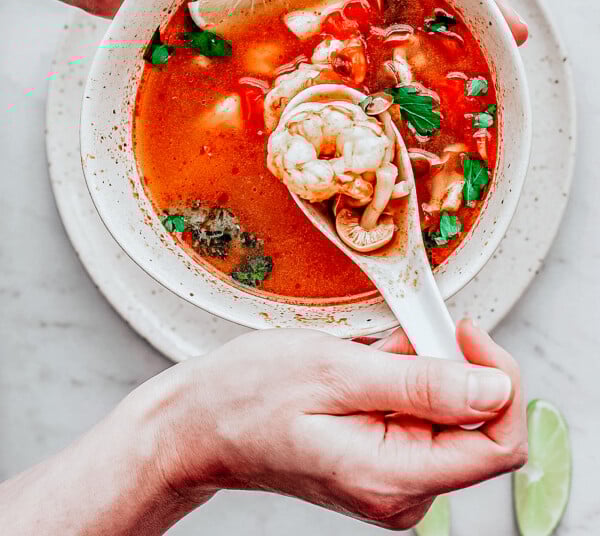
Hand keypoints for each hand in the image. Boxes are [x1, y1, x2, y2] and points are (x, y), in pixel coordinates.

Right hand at [143, 319, 526, 530]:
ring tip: (368, 356)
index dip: (497, 378)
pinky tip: (365, 368)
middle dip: (448, 369)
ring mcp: (390, 482)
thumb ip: (421, 384)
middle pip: (474, 427)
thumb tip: (495, 387)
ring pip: (446, 417)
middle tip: (398, 338)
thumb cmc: (248, 396)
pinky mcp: (380, 464)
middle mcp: (399, 492)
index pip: (497, 444)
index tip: (465, 332)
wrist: (200, 424)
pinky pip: (418, 418)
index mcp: (392, 478)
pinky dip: (402, 382)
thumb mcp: (336, 371)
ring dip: (418, 373)